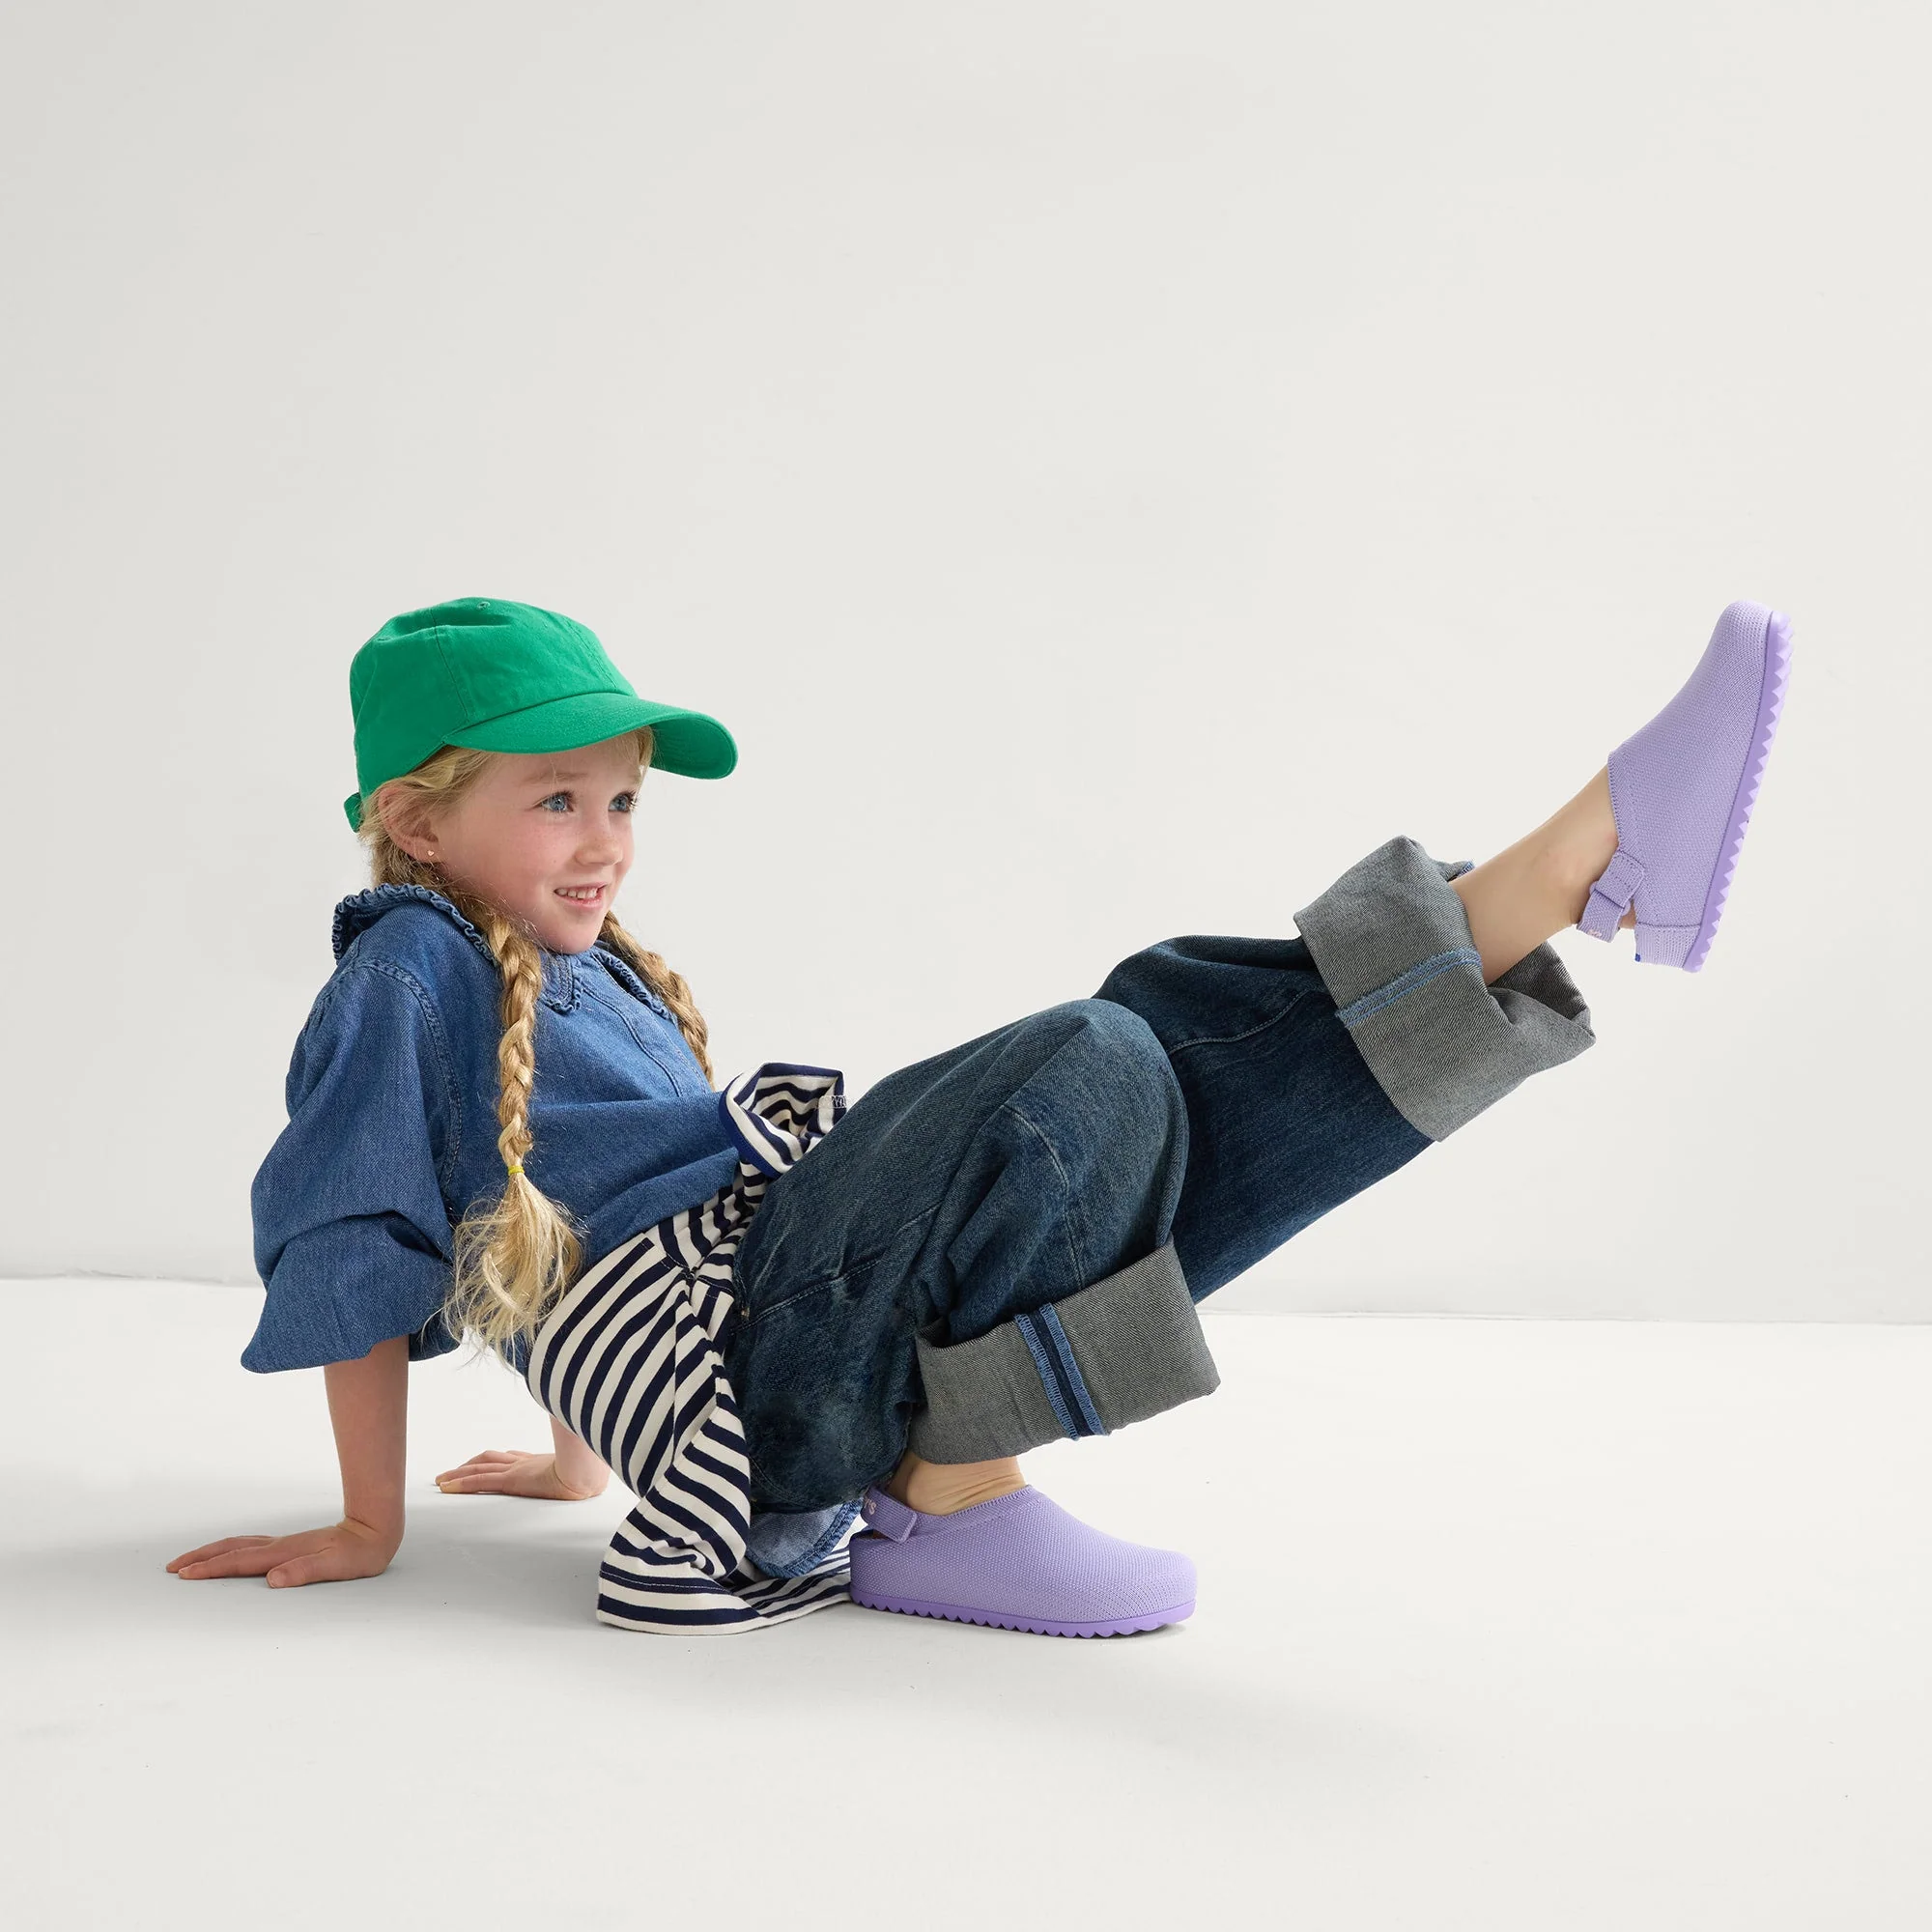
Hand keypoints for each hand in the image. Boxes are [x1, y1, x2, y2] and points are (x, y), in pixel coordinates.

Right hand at [167, 1517, 399, 1587]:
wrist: (375, 1529)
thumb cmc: (358, 1553)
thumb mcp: (335, 1567)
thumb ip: (304, 1572)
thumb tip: (272, 1579)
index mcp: (284, 1553)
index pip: (239, 1562)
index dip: (211, 1569)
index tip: (184, 1574)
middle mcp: (279, 1546)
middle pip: (231, 1549)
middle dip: (200, 1558)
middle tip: (172, 1567)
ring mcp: (283, 1544)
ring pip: (238, 1545)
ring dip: (212, 1552)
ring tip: (190, 1560)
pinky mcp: (290, 1546)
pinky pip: (250, 1546)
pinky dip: (230, 1550)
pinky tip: (229, 1555)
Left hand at [434, 1448, 607, 1500]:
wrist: (589, 1473)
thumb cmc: (592, 1474)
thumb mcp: (585, 1473)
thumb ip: (581, 1474)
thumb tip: (592, 1479)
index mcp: (541, 1461)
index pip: (512, 1457)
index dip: (495, 1458)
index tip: (484, 1462)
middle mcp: (525, 1463)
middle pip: (491, 1459)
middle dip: (471, 1464)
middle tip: (453, 1471)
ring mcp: (516, 1470)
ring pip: (480, 1469)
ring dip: (458, 1474)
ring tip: (442, 1480)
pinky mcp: (511, 1481)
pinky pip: (480, 1482)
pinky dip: (461, 1484)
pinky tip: (446, 1487)